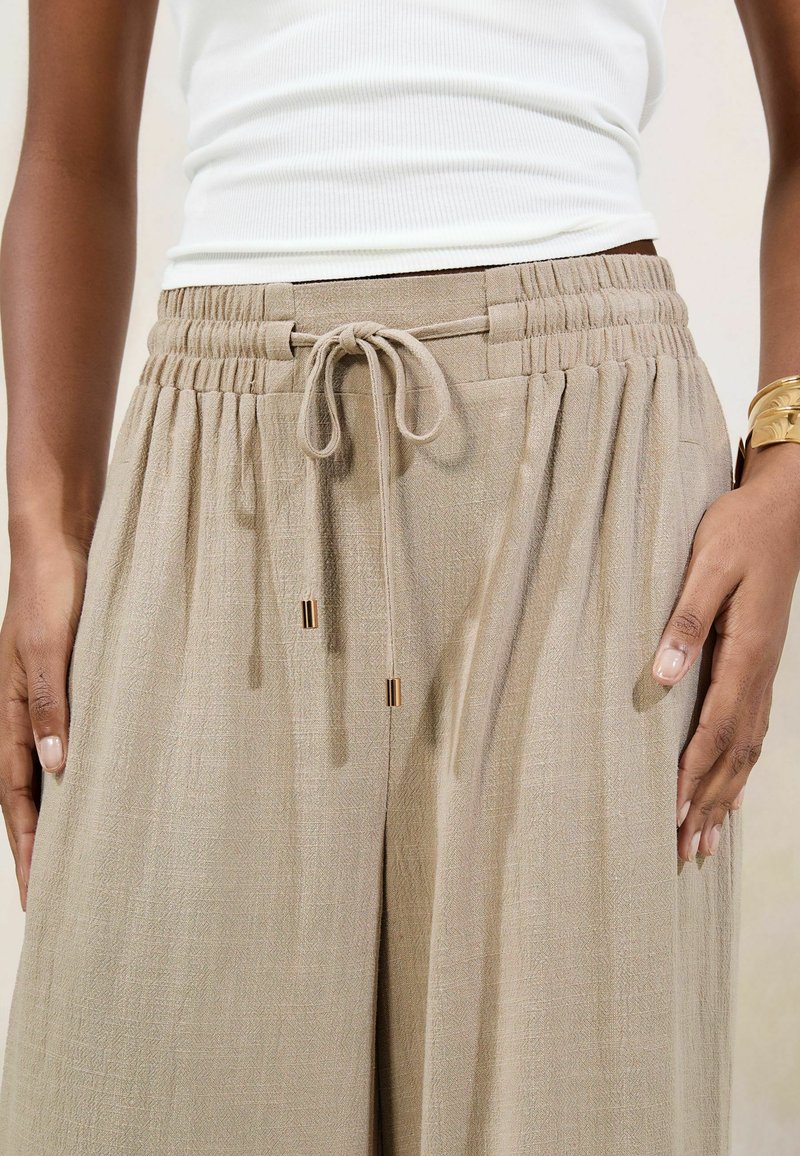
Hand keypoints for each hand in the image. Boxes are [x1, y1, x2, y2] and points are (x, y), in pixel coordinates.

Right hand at [0, 532, 87, 909]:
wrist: (54, 549)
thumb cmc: (50, 596)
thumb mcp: (48, 650)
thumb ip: (50, 707)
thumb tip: (55, 768)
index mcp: (8, 712)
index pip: (16, 796)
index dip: (26, 844)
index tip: (35, 892)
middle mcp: (16, 713)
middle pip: (20, 794)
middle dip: (31, 846)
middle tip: (44, 894)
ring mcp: (33, 702)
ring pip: (34, 773)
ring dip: (45, 816)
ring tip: (61, 857)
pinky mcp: (54, 687)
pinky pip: (53, 744)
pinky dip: (61, 776)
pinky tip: (81, 789)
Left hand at [651, 440, 799, 861]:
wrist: (783, 507)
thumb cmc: (739, 531)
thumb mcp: (706, 567)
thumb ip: (684, 623)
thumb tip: (660, 678)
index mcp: (746, 655)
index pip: (715, 730)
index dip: (692, 775)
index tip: (671, 814)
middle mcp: (761, 672)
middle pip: (734, 754)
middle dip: (709, 803)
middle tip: (687, 850)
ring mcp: (767, 671)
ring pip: (748, 749)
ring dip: (725, 794)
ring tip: (707, 837)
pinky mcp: (763, 662)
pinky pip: (755, 729)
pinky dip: (741, 766)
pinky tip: (732, 784)